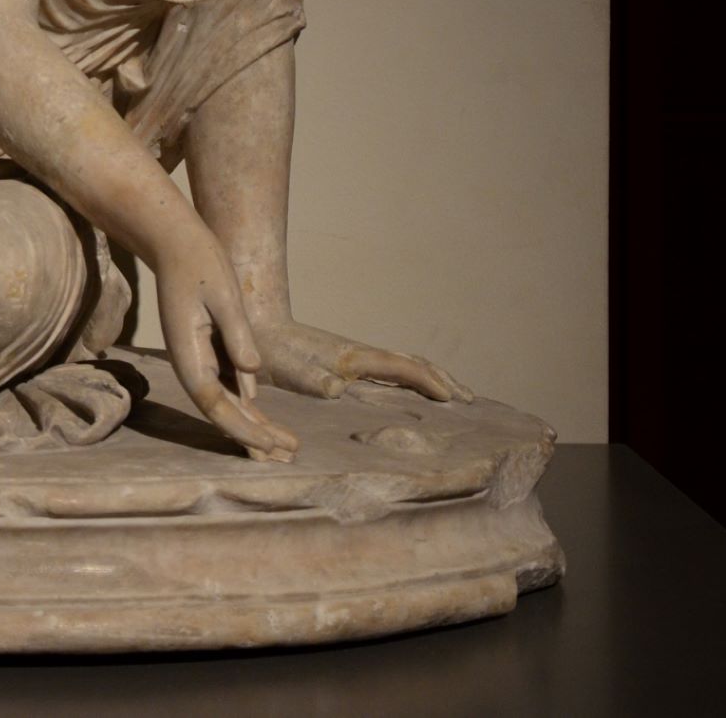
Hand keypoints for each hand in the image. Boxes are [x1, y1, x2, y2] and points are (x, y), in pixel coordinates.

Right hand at [154, 250, 298, 461]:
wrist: (173, 241)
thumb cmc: (198, 262)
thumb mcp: (224, 296)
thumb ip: (237, 336)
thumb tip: (251, 377)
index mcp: (187, 353)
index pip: (215, 404)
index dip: (242, 429)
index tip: (269, 447)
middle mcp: (190, 361)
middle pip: (220, 410)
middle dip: (253, 436)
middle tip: (290, 454)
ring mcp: (197, 356)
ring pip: (225, 401)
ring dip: (252, 424)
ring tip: (283, 446)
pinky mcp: (206, 348)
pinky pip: (226, 384)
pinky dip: (246, 403)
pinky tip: (263, 418)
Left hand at [251, 318, 472, 402]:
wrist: (255, 328)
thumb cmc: (272, 354)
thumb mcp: (291, 370)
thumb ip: (314, 379)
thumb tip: (339, 388)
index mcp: (353, 357)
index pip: (401, 368)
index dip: (429, 383)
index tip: (454, 398)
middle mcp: (360, 354)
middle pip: (412, 362)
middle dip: (443, 379)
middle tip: (470, 398)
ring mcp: (355, 355)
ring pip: (404, 363)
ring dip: (432, 376)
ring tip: (454, 393)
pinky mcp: (346, 361)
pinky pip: (389, 368)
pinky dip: (412, 376)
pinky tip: (412, 388)